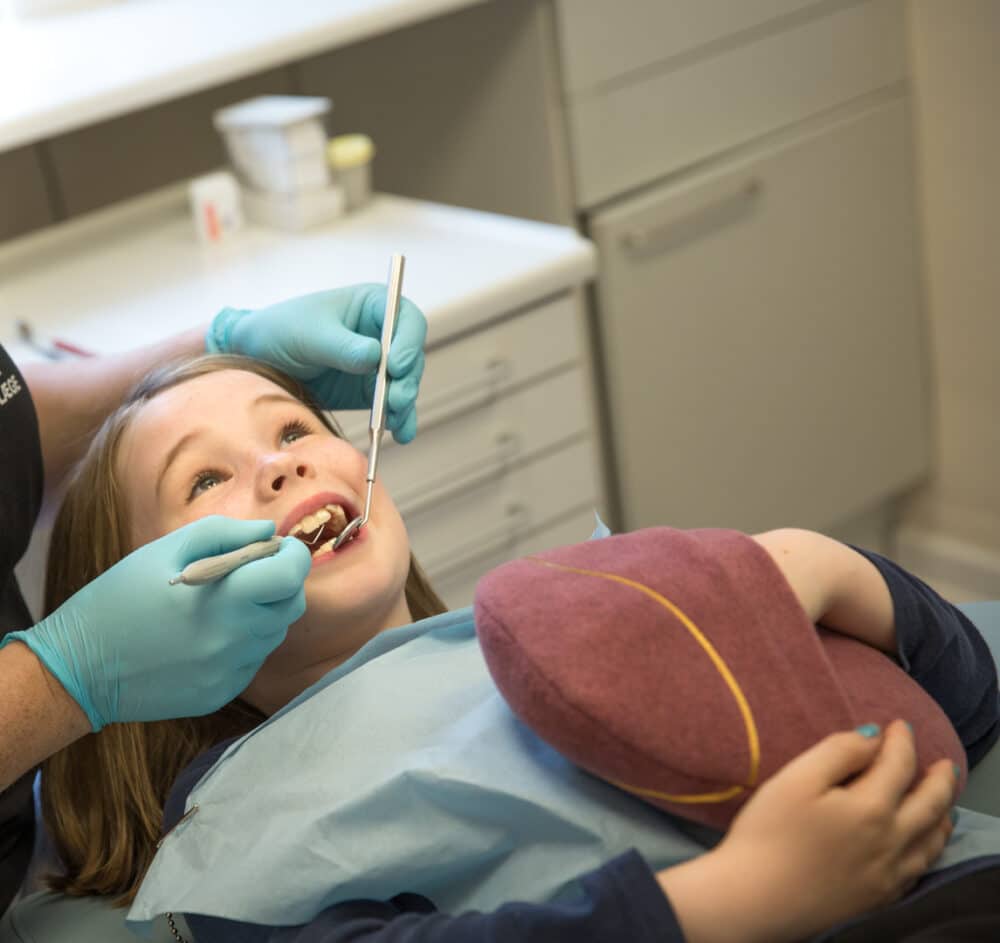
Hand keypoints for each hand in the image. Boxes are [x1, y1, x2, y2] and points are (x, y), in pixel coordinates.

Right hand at [2, 517, 311, 730]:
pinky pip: (251, 660)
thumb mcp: (165, 550)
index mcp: (226, 599)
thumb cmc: (118, 599)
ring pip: (273, 633)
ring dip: (262, 612)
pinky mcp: (220, 693)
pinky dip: (242, 642)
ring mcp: (230, 672)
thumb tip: (269, 531)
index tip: (278, 547)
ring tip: (221, 604)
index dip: (293, 555)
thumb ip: (225, 534)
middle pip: (292, 604)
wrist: (76, 669)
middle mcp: (236, 639)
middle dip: (282, 581)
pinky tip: (206, 634)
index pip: (292, 575)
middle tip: (251, 572)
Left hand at [207, 284, 426, 442]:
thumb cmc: (281, 330)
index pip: (406, 319)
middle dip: (406, 380)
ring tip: (397, 424)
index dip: (409, 342)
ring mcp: (377, 365)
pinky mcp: (368, 392)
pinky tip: (399, 433)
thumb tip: (376, 358)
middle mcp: (380, 334)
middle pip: (410, 356)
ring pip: (404, 384)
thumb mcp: (311, 335)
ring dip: (404, 404)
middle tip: (396, 400)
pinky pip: (390, 406)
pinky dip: (397, 420)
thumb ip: (344, 347)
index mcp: (371, 306)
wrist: (256, 359)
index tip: (396, 366)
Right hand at [658, 721, 957, 942]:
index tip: (898, 725)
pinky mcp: (878, 897)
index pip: (898, 765)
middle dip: (939, 779)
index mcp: (871, 808)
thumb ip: (838, 751)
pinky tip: (923, 844)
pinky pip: (920, 869)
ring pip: (932, 841)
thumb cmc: (769, 833)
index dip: (900, 741)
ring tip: (943, 800)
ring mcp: (889, 874)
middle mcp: (891, 841)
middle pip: (929, 804)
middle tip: (944, 762)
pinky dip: (931, 848)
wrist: (755, 899)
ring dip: (942, 814)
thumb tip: (873, 736)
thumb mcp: (796, 778)